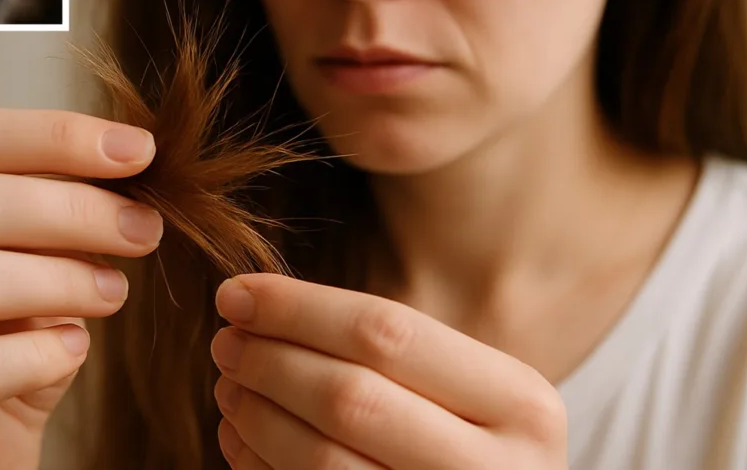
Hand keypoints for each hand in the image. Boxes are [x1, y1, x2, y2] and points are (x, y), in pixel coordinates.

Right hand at [0, 109, 162, 469]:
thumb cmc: (4, 340)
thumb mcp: (33, 260)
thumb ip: (58, 210)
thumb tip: (127, 158)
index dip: (57, 137)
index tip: (139, 151)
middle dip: (72, 209)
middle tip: (143, 228)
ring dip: (61, 280)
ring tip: (115, 292)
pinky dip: (39, 355)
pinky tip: (75, 349)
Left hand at [209, 274, 567, 469]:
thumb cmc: (473, 443)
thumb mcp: (469, 392)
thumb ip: (390, 351)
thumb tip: (259, 307)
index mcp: (520, 402)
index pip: (387, 332)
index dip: (298, 308)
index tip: (237, 294)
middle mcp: (498, 469)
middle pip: (350, 395)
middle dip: (270, 361)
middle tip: (225, 341)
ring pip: (323, 460)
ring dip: (258, 415)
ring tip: (229, 385)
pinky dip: (263, 464)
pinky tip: (240, 437)